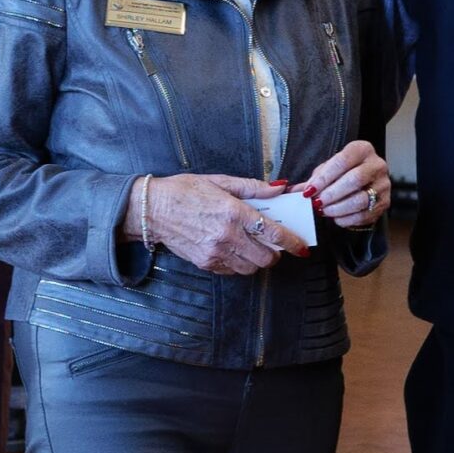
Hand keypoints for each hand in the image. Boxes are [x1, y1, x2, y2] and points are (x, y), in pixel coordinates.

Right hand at [144, 173, 306, 276]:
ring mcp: (215, 252)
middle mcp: (227, 236)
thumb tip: (279, 188)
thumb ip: (252, 187)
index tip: (302, 247)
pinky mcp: (206, 263)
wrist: (152, 209)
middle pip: (266, 257)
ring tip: (252, 246)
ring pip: (251, 268)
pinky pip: (233, 271)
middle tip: (273, 244)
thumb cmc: (184, 191)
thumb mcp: (219, 181)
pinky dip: (239, 263)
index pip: (273, 233)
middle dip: (275, 253)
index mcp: (234, 212)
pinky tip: (234, 249)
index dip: (292, 242)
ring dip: (257, 259)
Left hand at [303, 139, 389, 230]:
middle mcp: (377, 164)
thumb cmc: (343, 173)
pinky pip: (365, 215)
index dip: (324, 178)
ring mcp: (384, 184)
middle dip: (332, 194)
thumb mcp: (328, 170)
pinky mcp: (385, 203)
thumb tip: (292, 191)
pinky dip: (347, 219)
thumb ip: (314, 179)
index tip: (310, 190)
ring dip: (339, 208)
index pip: (343, 161)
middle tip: (317, 203)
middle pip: (355, 179)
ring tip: (324, 211)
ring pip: (361, 199)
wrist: (366, 181)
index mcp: (362, 149)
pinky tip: (336, 218)